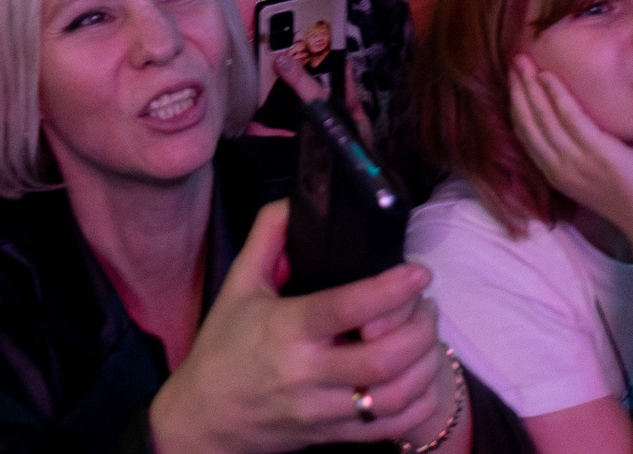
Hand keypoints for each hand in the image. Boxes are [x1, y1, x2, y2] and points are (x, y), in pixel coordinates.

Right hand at [150, 201, 445, 453]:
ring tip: (427, 338)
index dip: (389, 289)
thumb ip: (267, 237)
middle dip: (420, 329)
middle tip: (426, 305)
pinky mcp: (332, 436)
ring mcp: (322, 410)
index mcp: (286, 330)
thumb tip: (295, 202)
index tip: (417, 272)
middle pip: (383, 358)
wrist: (204, 420)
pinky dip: (418, 404)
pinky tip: (420, 378)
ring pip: (393, 396)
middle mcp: (307, 374)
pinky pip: (389, 429)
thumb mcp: (238, 285)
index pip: (344, 308)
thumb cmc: (223, 349)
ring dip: (425, 365)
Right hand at [510, 57, 632, 247]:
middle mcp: (559, 169)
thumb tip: (574, 124)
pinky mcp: (598, 154)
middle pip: (527, 123)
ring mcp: (577, 162)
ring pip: (542, 118)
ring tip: (524, 61)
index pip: (525, 134)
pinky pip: (571, 119)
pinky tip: (549, 77)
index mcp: (556, 174)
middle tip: (514, 60)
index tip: (515, 79)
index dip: (516, 104)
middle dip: (518, 90)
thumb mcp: (593, 176)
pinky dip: (556, 96)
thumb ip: (579, 154)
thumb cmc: (632, 197)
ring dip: (530, 87)